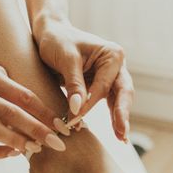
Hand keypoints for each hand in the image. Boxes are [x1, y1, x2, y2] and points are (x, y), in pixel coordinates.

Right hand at [0, 52, 63, 158]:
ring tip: (34, 150)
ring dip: (16, 142)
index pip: (22, 95)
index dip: (43, 111)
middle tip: (57, 143)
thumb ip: (9, 82)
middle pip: (11, 113)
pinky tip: (9, 153)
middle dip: (36, 129)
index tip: (61, 124)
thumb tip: (36, 103)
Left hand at [33, 17, 132, 141]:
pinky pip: (107, 102)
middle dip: (121, 115)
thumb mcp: (65, 59)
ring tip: (121, 139)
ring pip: (117, 100)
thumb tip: (77, 110)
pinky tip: (115, 132)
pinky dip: (109, 116)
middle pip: (122, 93)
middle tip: (121, 135)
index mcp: (112, 55)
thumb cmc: (57, 41)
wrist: (49, 33)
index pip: (103, 85)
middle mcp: (116, 65)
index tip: (74, 119)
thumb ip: (74, 84)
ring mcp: (110, 76)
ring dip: (118, 119)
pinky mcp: (101, 84)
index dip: (90, 104)